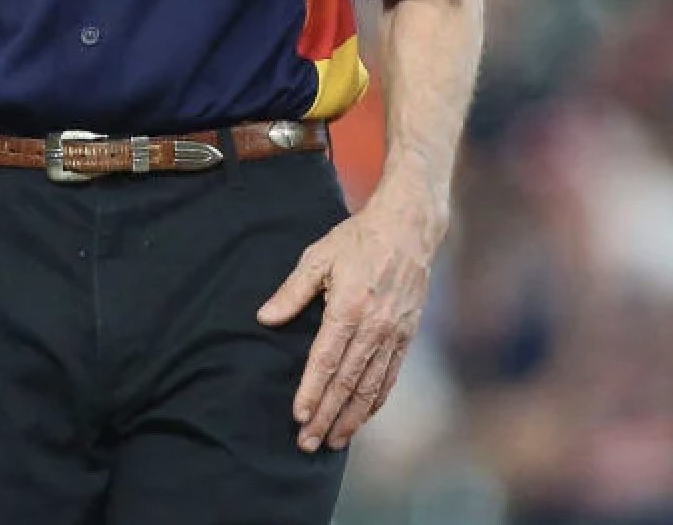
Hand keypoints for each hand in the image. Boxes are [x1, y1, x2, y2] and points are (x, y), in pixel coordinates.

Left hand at [256, 172, 445, 453]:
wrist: (408, 229)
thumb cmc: (357, 239)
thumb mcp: (318, 256)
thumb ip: (292, 291)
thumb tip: (265, 318)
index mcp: (348, 308)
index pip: (326, 361)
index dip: (312, 391)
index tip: (298, 417)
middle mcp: (373, 328)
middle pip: (347, 382)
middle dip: (326, 416)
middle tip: (308, 444)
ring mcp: (393, 334)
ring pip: (370, 387)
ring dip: (350, 417)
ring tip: (333, 441)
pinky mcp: (406, 335)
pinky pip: (389, 377)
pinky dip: (375, 401)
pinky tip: (362, 416)